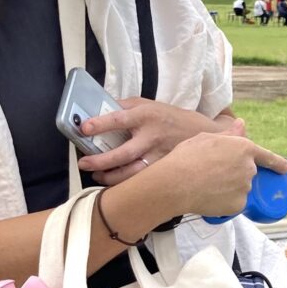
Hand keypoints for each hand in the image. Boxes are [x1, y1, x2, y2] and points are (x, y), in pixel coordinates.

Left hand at [77, 101, 243, 185]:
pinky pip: (144, 179)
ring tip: (96, 175)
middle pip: (124, 153)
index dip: (101, 124)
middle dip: (101, 161)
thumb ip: (126, 106)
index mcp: (147, 115)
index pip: (120, 119)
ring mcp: (160, 155)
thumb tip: (98, 109)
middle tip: (83, 163)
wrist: (203, 131)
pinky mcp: (166, 169)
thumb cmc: (170, 117)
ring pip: (133, 172)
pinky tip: (114, 181)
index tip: (83, 128)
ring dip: (112, 176)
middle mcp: (153, 136)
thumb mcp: (149, 104)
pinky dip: (127, 183)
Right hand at [152, 131, 286, 218]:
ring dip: (229, 188)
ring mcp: (245, 187)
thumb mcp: (206, 138)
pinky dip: (224, 203)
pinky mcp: (239, 204)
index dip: (277, 163)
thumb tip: (242, 125)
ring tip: (206, 184)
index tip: (285, 169)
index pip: (267, 156)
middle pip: (248, 174)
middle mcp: (249, 168)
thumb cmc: (187, 157)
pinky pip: (234, 204)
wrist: (176, 183)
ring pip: (240, 189)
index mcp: (244, 148)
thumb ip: (228, 134)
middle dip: (235, 175)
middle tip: (212, 174)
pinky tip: (208, 197)